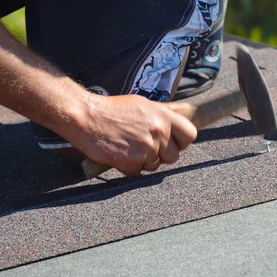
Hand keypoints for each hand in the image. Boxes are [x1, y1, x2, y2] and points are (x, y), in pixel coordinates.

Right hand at [64, 94, 196, 175]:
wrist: (86, 116)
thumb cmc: (112, 109)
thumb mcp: (143, 104)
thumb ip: (161, 115)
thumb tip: (178, 122)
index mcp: (164, 116)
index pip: (190, 134)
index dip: (181, 142)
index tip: (173, 143)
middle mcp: (159, 132)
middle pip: (173, 156)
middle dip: (161, 155)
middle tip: (145, 147)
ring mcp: (146, 148)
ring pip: (155, 165)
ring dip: (144, 161)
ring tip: (129, 147)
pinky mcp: (132, 162)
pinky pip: (138, 172)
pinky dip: (128, 167)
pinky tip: (119, 153)